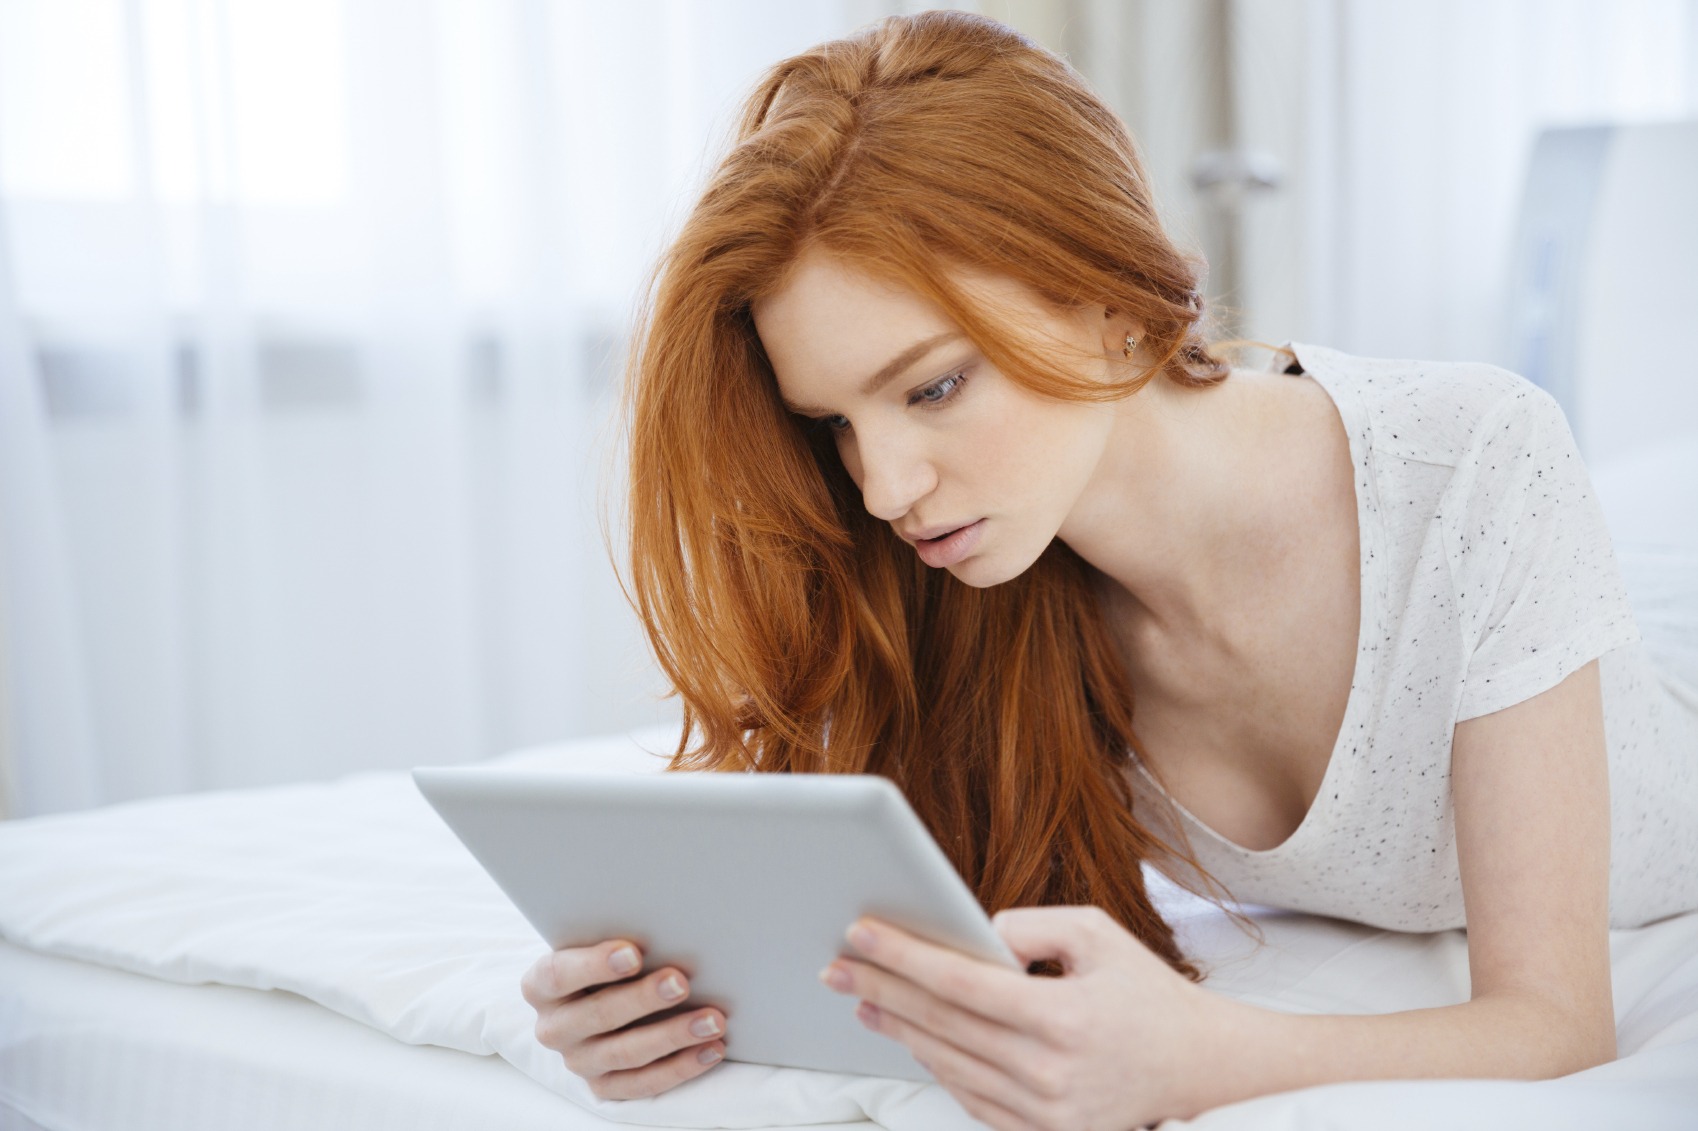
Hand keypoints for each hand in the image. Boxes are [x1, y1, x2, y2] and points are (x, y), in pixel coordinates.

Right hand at [520, 938, 726, 1098]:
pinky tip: (711, 1049)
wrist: (599, 995)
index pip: (560, 975)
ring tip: (711, 1020)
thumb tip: (667, 925)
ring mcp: (578, 1061)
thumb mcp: (599, 943)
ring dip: (672, 1035)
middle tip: (681, 982)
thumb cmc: (604, 961)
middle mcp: (554, 1028)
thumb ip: (618, 940)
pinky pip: (643, 1083)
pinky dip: (681, 1066)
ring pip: (625, 1053)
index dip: (595, 965)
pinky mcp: (604, 1087)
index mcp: (541, 986)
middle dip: (643, 999)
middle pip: (598, 1016)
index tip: (634, 953)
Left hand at [819, 907, 1223, 1129]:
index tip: (860, 933)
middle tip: (836, 965)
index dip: (902, 956)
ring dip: (898, 1030)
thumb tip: (972, 934)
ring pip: (948, 1064)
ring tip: (862, 1000)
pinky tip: (912, 1038)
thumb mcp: (1098, 935)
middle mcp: (1049, 1071)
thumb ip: (1031, 925)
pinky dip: (937, 1066)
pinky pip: (971, 1098)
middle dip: (880, 990)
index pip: (960, 982)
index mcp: (1062, 1015)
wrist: (1201, 1069)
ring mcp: (1044, 1113)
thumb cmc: (1146, 992)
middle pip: (941, 1024)